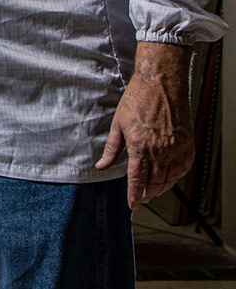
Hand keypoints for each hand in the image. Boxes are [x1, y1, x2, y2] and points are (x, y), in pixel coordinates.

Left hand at [95, 41, 194, 209]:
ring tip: (152, 191)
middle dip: (147, 194)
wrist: (161, 83)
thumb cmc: (138, 100)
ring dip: (160, 188)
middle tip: (140, 198)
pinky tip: (168, 177)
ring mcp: (176, 148)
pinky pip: (183, 168)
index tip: (133, 205)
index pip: (138, 180)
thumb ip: (112, 150)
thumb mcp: (118, 125)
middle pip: (154, 183)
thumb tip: (102, 165)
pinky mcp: (187, 144)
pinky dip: (175, 176)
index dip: (135, 196)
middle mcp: (161, 151)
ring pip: (170, 178)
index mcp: (140, 147)